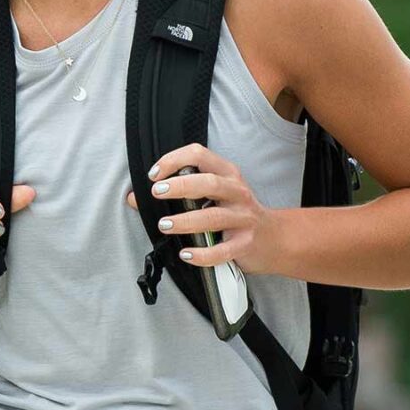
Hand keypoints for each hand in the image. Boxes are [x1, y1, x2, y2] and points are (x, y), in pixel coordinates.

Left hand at [136, 144, 277, 272]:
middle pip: (209, 183)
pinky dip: (202, 254)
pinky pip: (221, 251)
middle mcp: (237, 192)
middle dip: (180, 186)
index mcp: (228, 174)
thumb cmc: (237, 213)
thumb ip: (180, 193)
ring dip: (185, 221)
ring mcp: (243, 219)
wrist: (276, 239)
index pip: (200, 155)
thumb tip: (133, 198)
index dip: (174, 160)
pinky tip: (186, 254)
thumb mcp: (215, 196)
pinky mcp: (245, 244)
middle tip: (157, 193)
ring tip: (164, 225)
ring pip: (213, 217)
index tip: (154, 175)